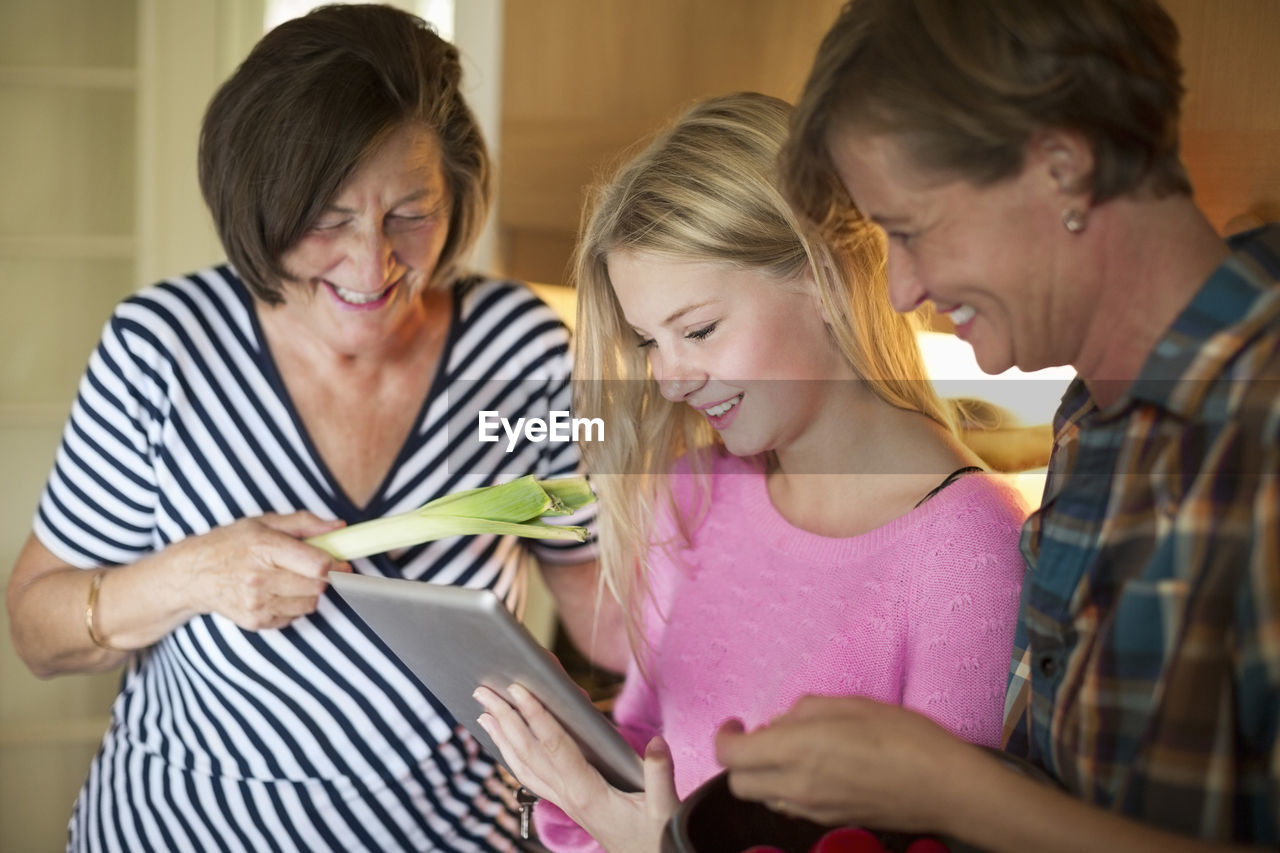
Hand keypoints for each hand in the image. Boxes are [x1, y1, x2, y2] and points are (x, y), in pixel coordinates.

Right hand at [175, 512, 349, 630]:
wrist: (193, 575)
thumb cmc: (231, 544)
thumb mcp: (264, 523)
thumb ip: (305, 523)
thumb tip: (339, 527)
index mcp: (265, 548)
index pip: (316, 565)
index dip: (336, 564)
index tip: (342, 562)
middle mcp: (260, 578)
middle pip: (316, 586)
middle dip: (324, 577)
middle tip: (316, 568)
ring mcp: (257, 603)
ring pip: (309, 603)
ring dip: (310, 592)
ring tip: (291, 578)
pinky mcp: (255, 621)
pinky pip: (293, 616)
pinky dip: (293, 605)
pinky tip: (277, 592)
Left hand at [475, 684, 677, 852]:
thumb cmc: (654, 838)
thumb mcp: (664, 808)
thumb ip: (660, 773)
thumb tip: (657, 742)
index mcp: (587, 792)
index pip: (554, 746)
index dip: (535, 716)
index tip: (518, 689)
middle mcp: (568, 795)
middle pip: (528, 752)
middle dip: (504, 719)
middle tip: (483, 691)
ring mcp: (563, 800)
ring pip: (523, 766)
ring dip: (501, 737)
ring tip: (483, 713)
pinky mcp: (566, 802)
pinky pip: (531, 777)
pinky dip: (513, 757)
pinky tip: (506, 744)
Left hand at [714, 695, 980, 832]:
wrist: (945, 788)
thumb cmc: (905, 738)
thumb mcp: (852, 704)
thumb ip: (805, 709)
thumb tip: (783, 721)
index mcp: (797, 750)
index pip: (731, 754)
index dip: (724, 736)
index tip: (735, 722)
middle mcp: (797, 785)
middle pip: (738, 784)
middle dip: (739, 760)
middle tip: (760, 735)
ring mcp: (813, 810)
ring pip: (764, 798)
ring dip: (763, 775)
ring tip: (790, 750)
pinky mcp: (831, 821)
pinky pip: (790, 806)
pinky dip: (787, 788)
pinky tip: (814, 768)